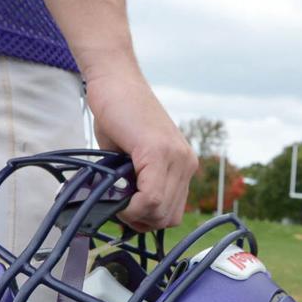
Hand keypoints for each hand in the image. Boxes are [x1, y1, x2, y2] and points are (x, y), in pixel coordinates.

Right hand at [84, 67, 196, 231]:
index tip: (124, 212)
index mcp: (184, 166)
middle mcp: (186, 163)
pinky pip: (151, 197)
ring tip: (116, 197)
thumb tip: (127, 213)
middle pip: (167, 217)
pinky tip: (117, 194)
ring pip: (160, 211)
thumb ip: (137, 183)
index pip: (172, 214)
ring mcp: (175, 157)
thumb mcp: (132, 158)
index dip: (146, 221)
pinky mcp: (158, 151)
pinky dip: (131, 205)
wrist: (114, 80)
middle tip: (118, 207)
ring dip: (134, 213)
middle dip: (140, 220)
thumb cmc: (119, 115)